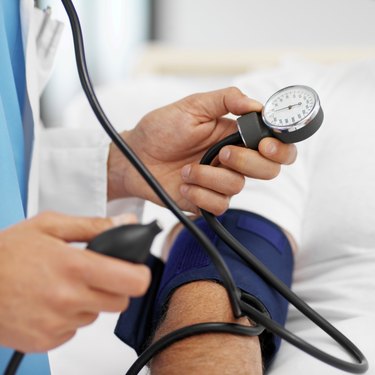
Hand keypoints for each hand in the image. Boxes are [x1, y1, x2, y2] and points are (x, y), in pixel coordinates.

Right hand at [0, 212, 149, 351]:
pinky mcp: (45, 340)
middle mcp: (68, 298)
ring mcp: (57, 323)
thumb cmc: (6, 253)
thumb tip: (125, 223)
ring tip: (64, 285)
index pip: (132, 281)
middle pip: (119, 302)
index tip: (136, 270)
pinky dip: (69, 317)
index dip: (140, 275)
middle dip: (114, 287)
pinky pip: (74, 329)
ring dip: (89, 301)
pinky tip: (50, 302)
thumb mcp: (50, 225)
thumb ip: (93, 225)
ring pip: (96, 315)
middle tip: (95, 274)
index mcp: (75, 267)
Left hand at [108, 87, 296, 214]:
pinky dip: (199, 195)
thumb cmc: (161, 129)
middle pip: (268, 170)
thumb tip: (257, 104)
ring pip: (238, 187)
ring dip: (209, 177)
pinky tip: (184, 185)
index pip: (275, 145)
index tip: (265, 144)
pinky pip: (218, 205)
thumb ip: (226, 100)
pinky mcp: (207, 201)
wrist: (136, 157)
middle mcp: (233, 160)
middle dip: (247, 162)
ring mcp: (220, 182)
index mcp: (235, 136)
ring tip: (187, 169)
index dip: (279, 148)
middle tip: (221, 153)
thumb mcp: (192, 106)